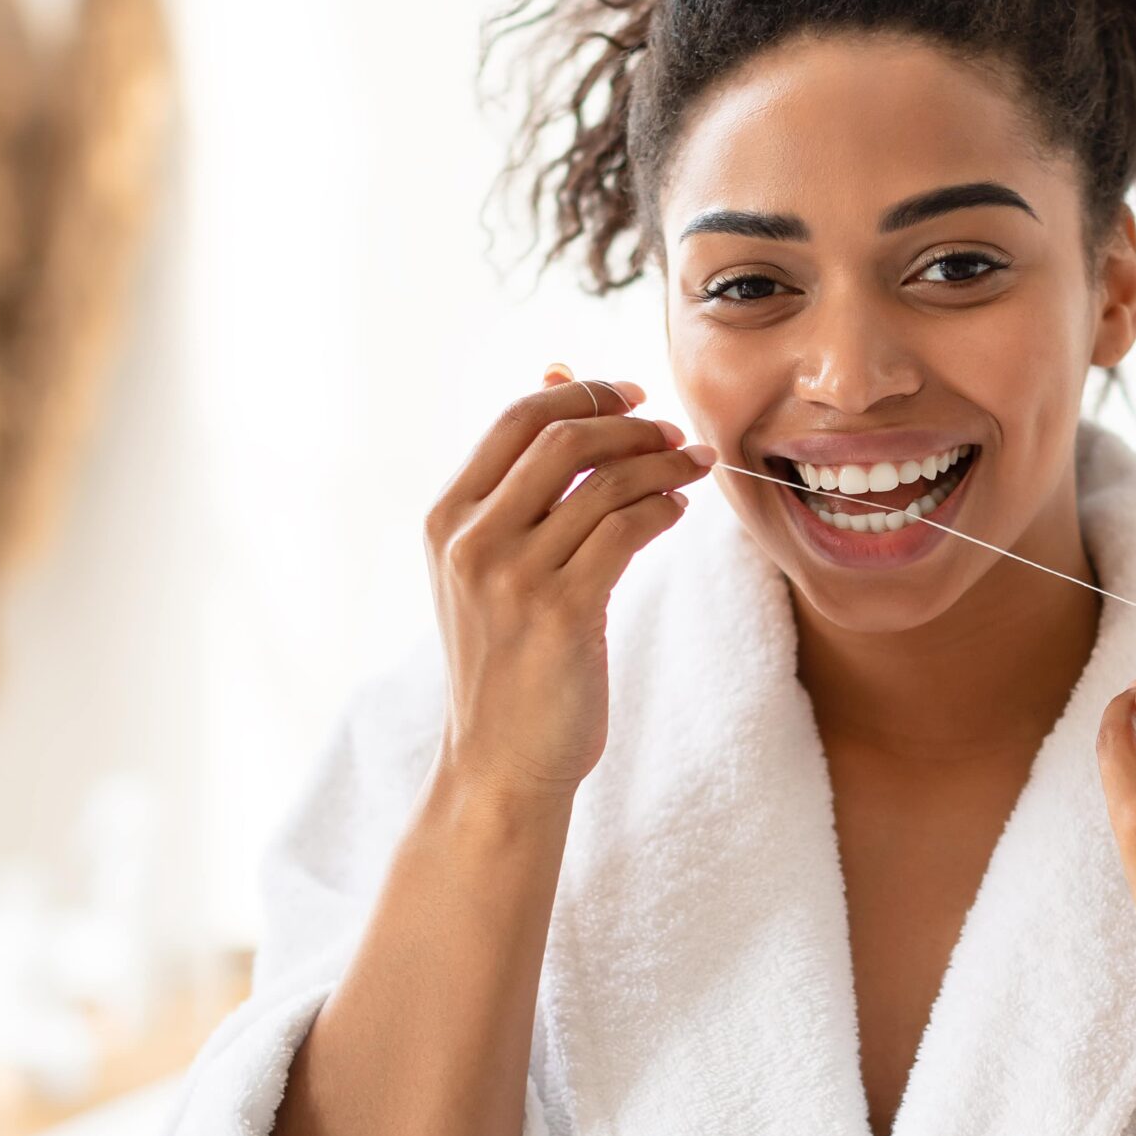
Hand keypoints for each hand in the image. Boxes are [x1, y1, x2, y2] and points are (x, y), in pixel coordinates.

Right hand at [421, 365, 715, 804]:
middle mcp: (470, 540)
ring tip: (691, 465)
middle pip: (563, 439)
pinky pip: (629, 531)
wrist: (500, 761)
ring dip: (661, 463)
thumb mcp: (491, 564)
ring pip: (605, 483)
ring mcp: (513, 576)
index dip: (582, 394)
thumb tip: (560, 374)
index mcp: (445, 518)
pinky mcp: (562, 612)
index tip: (630, 393)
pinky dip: (663, 508)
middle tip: (671, 429)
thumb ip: (520, 479)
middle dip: (629, 423)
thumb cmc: (507, 658)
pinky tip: (677, 511)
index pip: (515, 419)